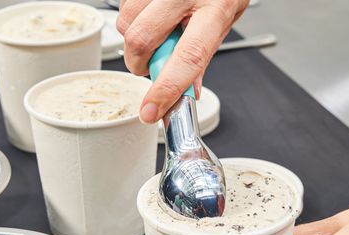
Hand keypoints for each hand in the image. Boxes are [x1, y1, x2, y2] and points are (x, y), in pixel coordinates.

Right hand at [117, 0, 248, 122]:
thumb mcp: (224, 19)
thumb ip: (202, 54)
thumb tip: (186, 90)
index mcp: (216, 8)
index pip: (188, 57)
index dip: (166, 89)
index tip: (151, 110)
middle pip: (141, 39)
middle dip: (138, 63)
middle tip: (150, 65)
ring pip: (126, 21)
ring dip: (134, 37)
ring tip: (156, 29)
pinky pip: (123, 3)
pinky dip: (132, 16)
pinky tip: (152, 11)